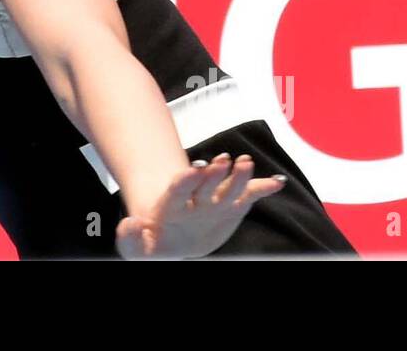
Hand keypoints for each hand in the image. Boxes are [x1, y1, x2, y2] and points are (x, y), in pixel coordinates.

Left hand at [115, 153, 285, 259]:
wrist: (172, 238)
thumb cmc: (152, 243)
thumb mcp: (135, 247)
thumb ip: (130, 239)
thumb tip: (130, 225)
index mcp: (171, 207)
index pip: (178, 190)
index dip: (185, 180)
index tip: (192, 169)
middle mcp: (194, 200)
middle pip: (203, 184)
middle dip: (212, 173)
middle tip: (221, 160)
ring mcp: (214, 202)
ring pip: (226, 186)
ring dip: (236, 175)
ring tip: (246, 162)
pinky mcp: (231, 207)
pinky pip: (247, 196)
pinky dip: (261, 189)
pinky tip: (276, 182)